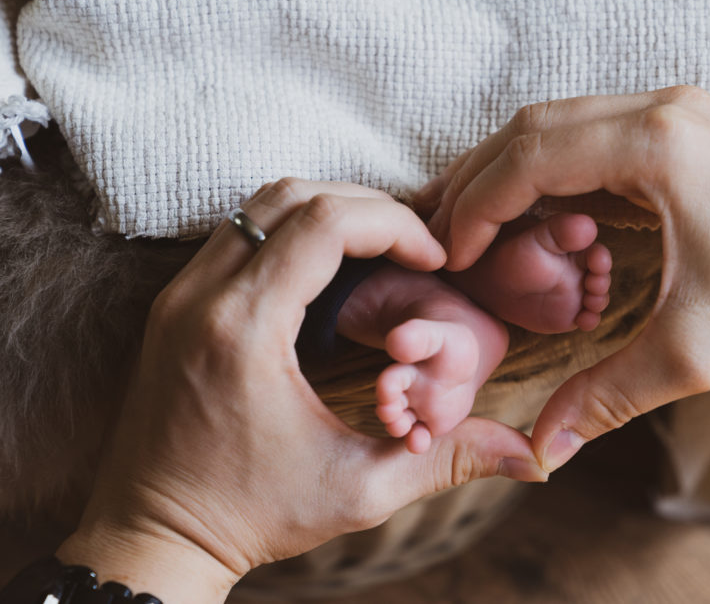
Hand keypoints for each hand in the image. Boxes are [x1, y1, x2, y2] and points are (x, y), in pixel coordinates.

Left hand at [57, 179, 545, 602]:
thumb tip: (533, 459)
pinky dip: (289, 230)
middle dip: (367, 207)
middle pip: (291, 195)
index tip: (433, 259)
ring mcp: (179, 296)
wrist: (154, 537)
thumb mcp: (361, 490)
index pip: (324, 222)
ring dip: (326, 210)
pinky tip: (329, 268)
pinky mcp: (173, 304)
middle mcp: (202, 298)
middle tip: (413, 247)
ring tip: (379, 249)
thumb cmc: (252, 517)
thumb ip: (449, 461)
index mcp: (246, 332)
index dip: (394, 225)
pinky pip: (236, 232)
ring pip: (258, 204)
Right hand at [418, 87, 709, 471]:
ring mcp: (676, 110)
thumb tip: (544, 450)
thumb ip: (606, 395)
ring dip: (512, 170)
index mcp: (658, 145)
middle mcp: (662, 109)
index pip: (531, 158)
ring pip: (560, 122)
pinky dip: (553, 169)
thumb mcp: (691, 353)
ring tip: (477, 226)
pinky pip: (595, 133)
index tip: (451, 254)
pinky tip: (538, 215)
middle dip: (478, 180)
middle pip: (533, 127)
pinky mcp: (685, 127)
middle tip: (443, 236)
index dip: (476, 206)